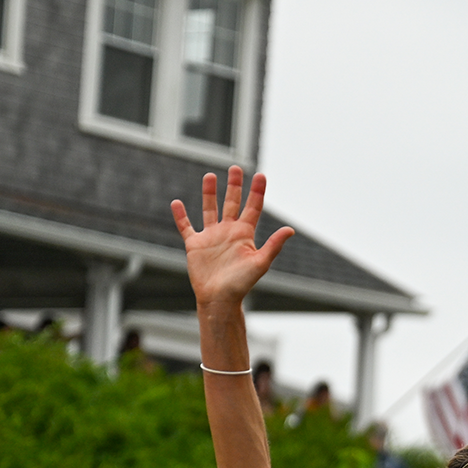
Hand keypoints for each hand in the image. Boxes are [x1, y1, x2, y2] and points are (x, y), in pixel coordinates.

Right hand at [171, 167, 291, 306]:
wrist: (219, 299)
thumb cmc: (241, 284)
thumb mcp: (260, 262)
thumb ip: (274, 245)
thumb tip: (290, 230)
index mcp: (244, 234)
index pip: (253, 207)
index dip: (257, 191)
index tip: (260, 175)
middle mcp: (228, 232)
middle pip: (232, 203)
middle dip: (234, 186)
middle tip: (236, 168)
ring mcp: (211, 237)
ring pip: (210, 209)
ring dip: (209, 193)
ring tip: (210, 176)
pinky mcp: (195, 244)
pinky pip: (186, 226)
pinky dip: (180, 215)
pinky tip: (177, 203)